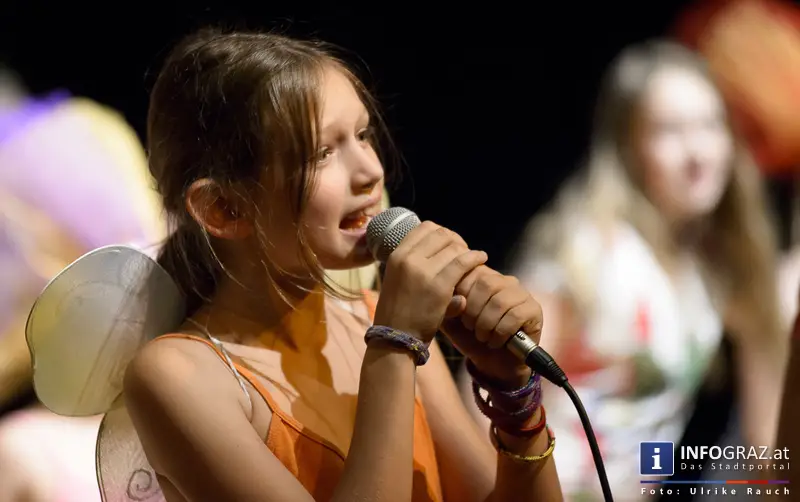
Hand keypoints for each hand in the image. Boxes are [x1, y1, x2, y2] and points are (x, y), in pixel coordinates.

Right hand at [373, 221, 487, 342]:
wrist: (396, 337)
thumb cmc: (398, 311)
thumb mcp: (398, 279)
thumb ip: (415, 264)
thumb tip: (441, 249)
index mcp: (397, 255)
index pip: (424, 227)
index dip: (441, 232)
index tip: (448, 243)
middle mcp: (408, 258)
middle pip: (441, 234)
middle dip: (455, 240)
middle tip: (462, 251)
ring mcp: (424, 271)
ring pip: (453, 247)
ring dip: (466, 250)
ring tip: (474, 258)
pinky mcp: (440, 286)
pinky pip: (463, 262)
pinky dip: (476, 257)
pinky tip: (482, 258)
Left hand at [441, 267, 541, 387]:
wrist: (493, 362)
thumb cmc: (471, 337)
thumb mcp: (451, 320)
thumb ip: (447, 305)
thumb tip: (457, 299)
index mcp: (482, 276)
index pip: (471, 271)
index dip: (461, 294)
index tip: (459, 315)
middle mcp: (504, 280)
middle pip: (486, 284)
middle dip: (473, 311)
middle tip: (471, 328)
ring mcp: (521, 293)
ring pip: (501, 301)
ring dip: (487, 324)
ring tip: (483, 337)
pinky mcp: (534, 309)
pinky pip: (515, 316)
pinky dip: (501, 332)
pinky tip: (496, 341)